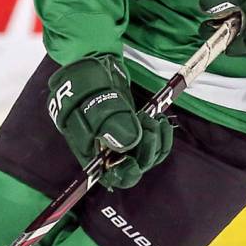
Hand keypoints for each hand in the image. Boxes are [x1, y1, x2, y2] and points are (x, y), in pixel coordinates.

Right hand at [47, 54, 172, 188]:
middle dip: (146, 148)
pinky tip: (161, 121)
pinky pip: (155, 145)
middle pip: (135, 167)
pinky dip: (162, 136)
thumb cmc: (83, 87)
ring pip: (148, 156)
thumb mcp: (92, 102)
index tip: (134, 157)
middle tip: (146, 121)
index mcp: (91, 153)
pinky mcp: (136, 133)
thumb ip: (109, 123)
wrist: (90, 69)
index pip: (112, 176)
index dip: (126, 171)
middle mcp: (108, 154)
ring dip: (157, 140)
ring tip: (153, 118)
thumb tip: (128, 142)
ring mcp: (123, 144)